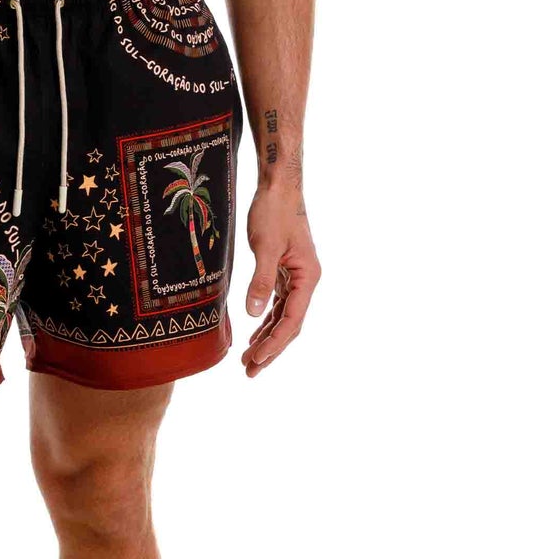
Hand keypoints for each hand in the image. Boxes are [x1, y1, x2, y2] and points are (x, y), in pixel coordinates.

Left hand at [242, 185, 320, 378]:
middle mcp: (306, 281)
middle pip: (290, 324)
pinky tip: (255, 334)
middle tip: (250, 371)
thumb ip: (260, 281)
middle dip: (271, 349)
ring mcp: (297, 277)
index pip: (292, 320)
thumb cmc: (274, 212)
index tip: (256, 360)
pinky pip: (277, 304)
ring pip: (283, 316)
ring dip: (267, 338)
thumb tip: (254, 314)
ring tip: (249, 361)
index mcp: (308, 277)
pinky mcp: (285, 271)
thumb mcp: (265, 246)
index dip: (274, 343)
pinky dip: (266, 321)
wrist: (278, 187)